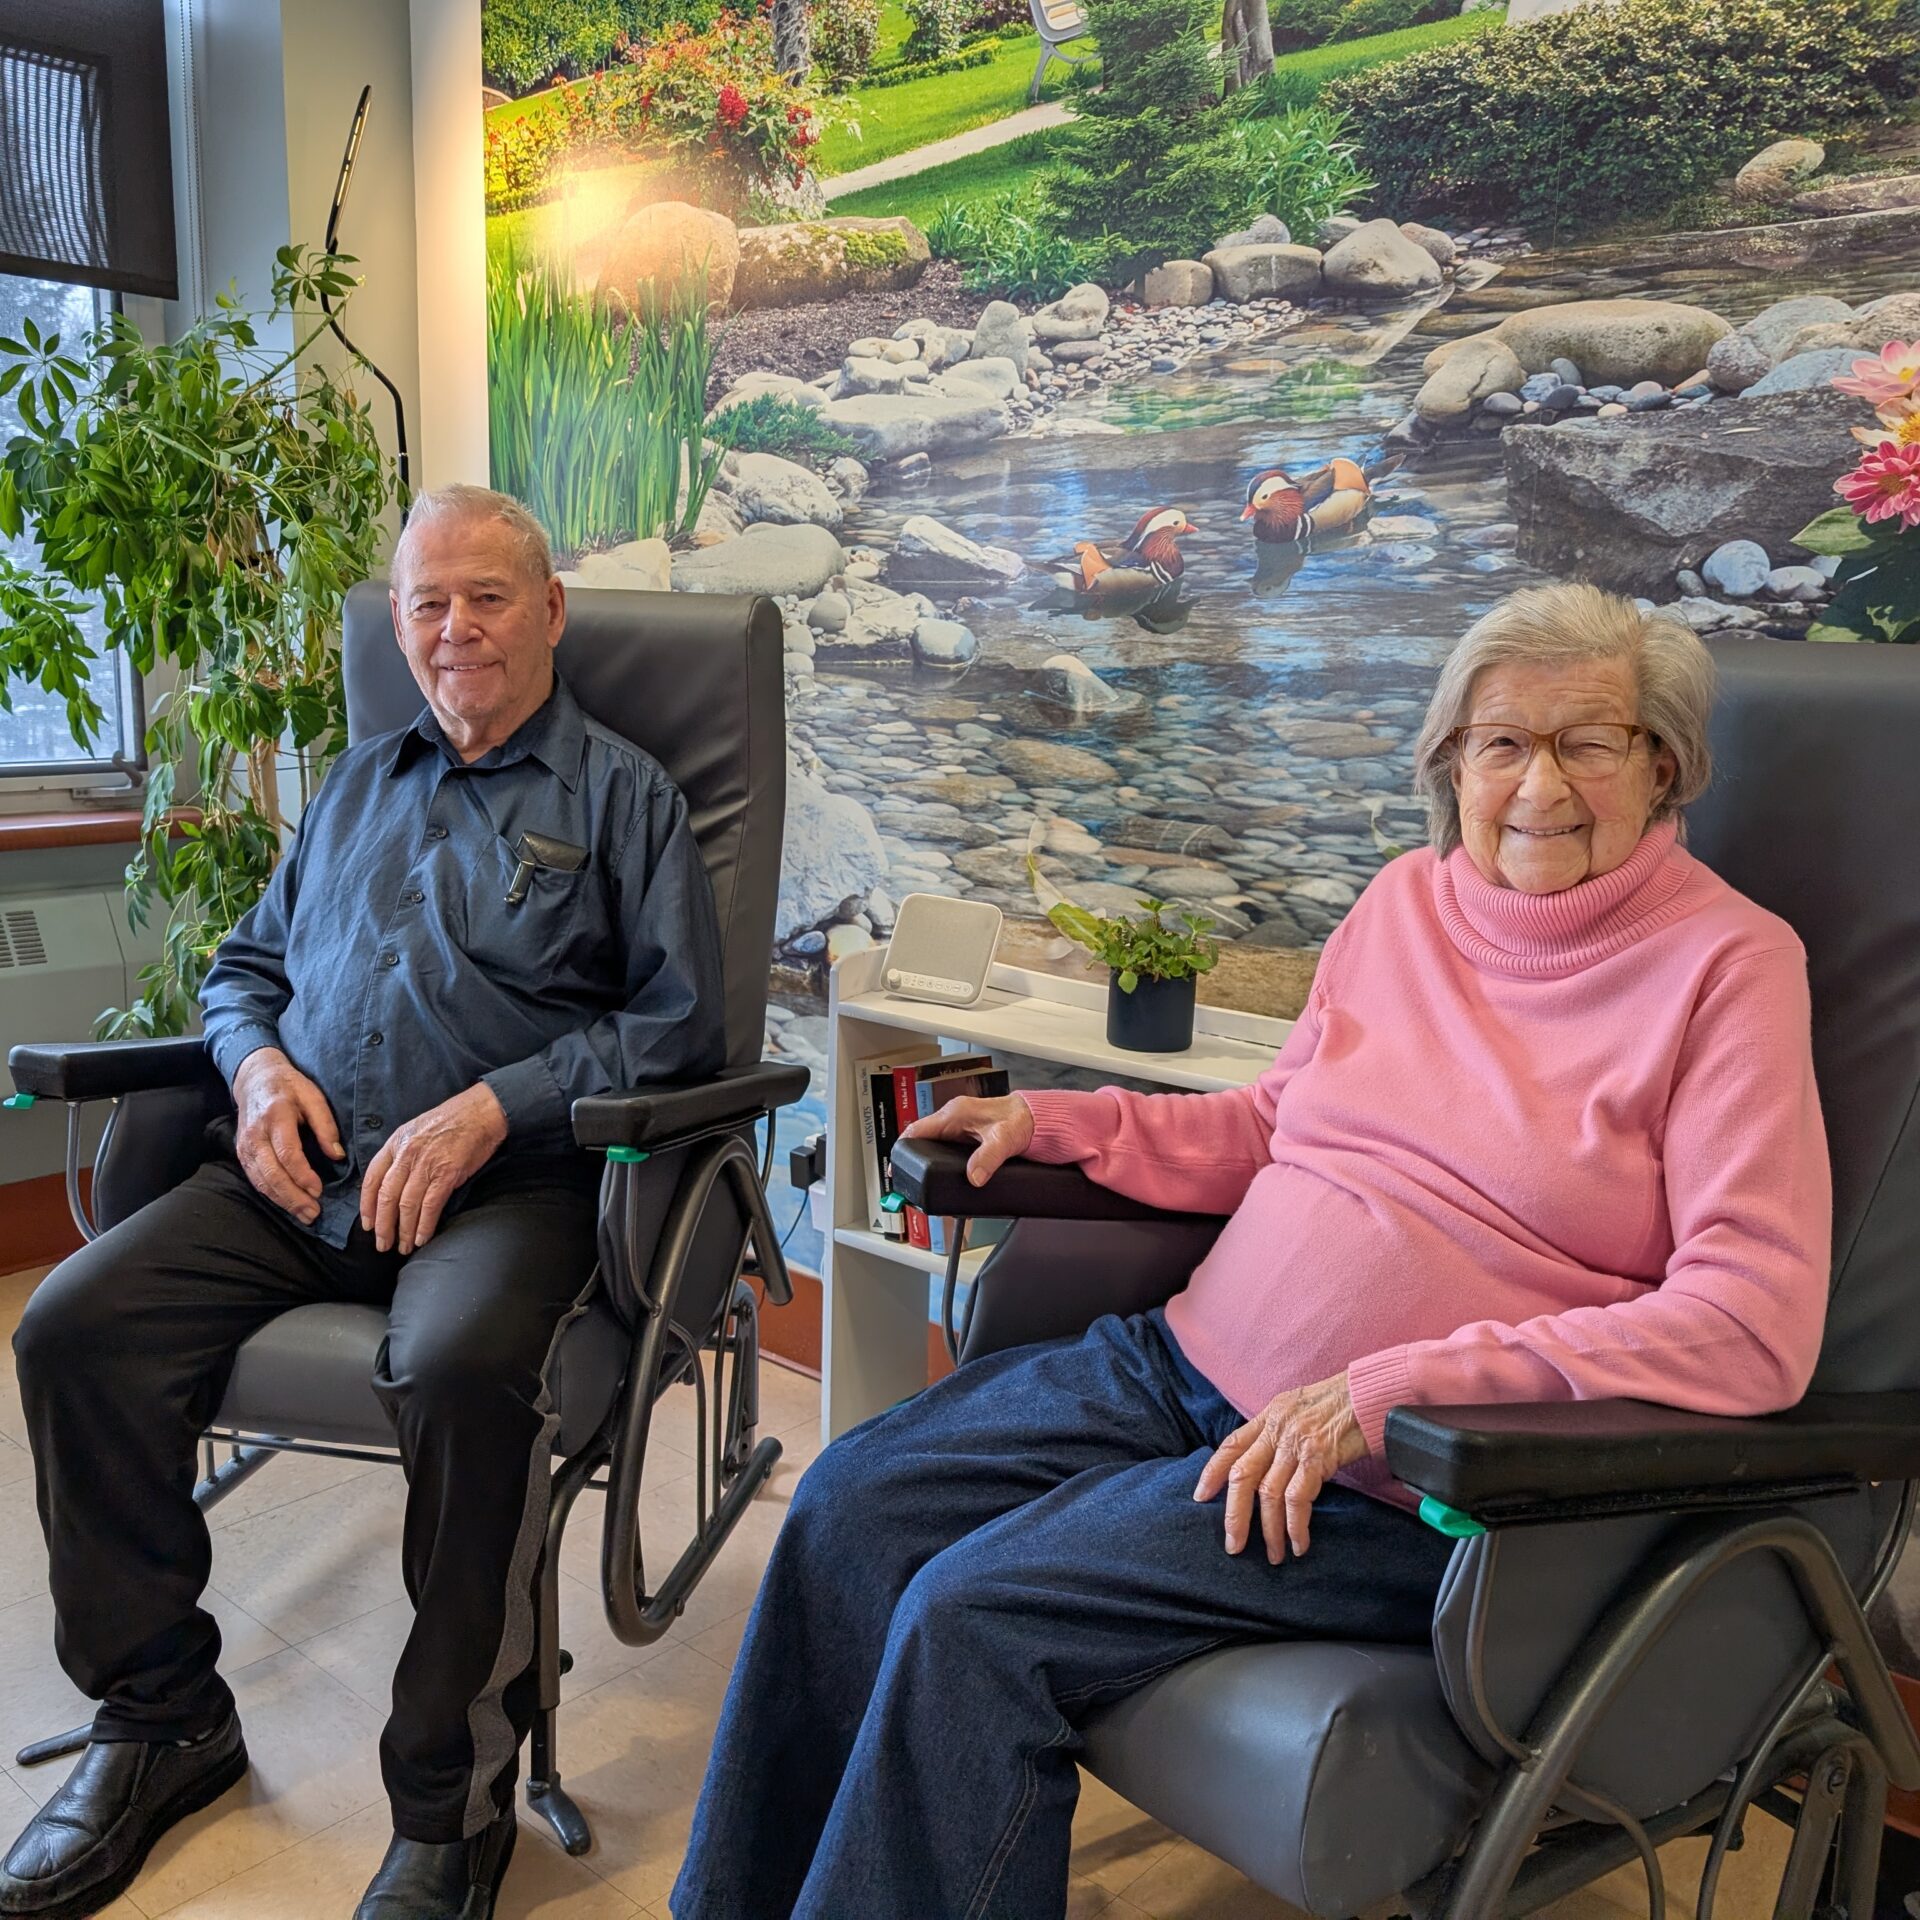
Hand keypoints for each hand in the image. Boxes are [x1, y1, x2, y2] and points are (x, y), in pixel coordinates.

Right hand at [232, 1048, 344, 1225]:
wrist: (254, 1078)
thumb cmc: (290, 1086)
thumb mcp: (313, 1096)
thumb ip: (325, 1125)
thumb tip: (337, 1155)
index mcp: (276, 1116)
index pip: (287, 1153)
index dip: (302, 1176)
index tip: (319, 1191)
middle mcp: (256, 1134)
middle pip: (272, 1173)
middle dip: (293, 1197)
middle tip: (313, 1213)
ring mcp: (245, 1145)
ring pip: (261, 1180)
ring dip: (282, 1201)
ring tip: (304, 1215)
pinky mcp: (241, 1153)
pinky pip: (255, 1178)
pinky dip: (270, 1194)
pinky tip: (287, 1204)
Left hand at [359, 1083, 509, 1254]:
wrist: (482, 1111)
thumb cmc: (453, 1120)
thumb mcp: (417, 1129)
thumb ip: (403, 1154)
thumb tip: (397, 1184)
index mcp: (396, 1142)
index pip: (372, 1179)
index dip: (367, 1206)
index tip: (368, 1224)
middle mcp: (407, 1154)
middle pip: (386, 1197)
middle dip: (383, 1226)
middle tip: (382, 1245)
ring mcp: (426, 1164)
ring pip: (406, 1205)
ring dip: (403, 1231)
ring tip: (403, 1247)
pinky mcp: (447, 1174)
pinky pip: (430, 1206)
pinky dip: (424, 1225)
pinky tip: (421, 1238)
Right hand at [900, 1093, 1034, 1186]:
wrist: (1037, 1118)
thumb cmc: (1022, 1119)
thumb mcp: (1005, 1140)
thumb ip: (989, 1158)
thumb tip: (974, 1176)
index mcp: (955, 1113)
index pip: (917, 1129)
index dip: (902, 1148)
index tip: (895, 1166)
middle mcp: (954, 1118)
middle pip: (922, 1139)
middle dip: (913, 1159)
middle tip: (908, 1180)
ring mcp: (959, 1127)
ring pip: (933, 1144)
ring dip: (926, 1160)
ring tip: (922, 1181)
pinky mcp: (966, 1136)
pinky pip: (945, 1148)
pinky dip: (940, 1161)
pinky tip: (941, 1174)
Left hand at [1193, 1372, 1366, 1562]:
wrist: (1373, 1391)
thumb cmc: (1344, 1402)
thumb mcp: (1301, 1407)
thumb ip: (1281, 1431)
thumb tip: (1270, 1460)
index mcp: (1270, 1415)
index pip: (1231, 1445)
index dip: (1212, 1472)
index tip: (1200, 1497)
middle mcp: (1277, 1428)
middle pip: (1242, 1475)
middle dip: (1234, 1514)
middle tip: (1233, 1545)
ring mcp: (1296, 1443)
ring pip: (1268, 1493)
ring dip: (1268, 1530)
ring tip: (1273, 1554)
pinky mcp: (1318, 1457)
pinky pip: (1297, 1498)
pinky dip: (1295, 1525)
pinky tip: (1298, 1543)